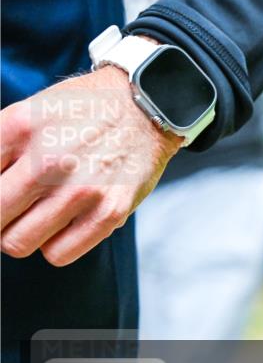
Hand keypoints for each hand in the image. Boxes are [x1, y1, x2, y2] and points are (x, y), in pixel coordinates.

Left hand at [1, 65, 182, 265]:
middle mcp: (48, 160)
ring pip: (17, 243)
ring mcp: (81, 189)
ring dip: (22, 233)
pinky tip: (65, 222)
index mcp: (20, 128)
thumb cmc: (85, 111)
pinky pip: (57, 254)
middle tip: (13, 206)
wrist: (148, 108)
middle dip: (0, 215)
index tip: (4, 189)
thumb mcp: (29, 111)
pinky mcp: (109, 212)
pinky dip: (54, 244)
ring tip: (38, 214)